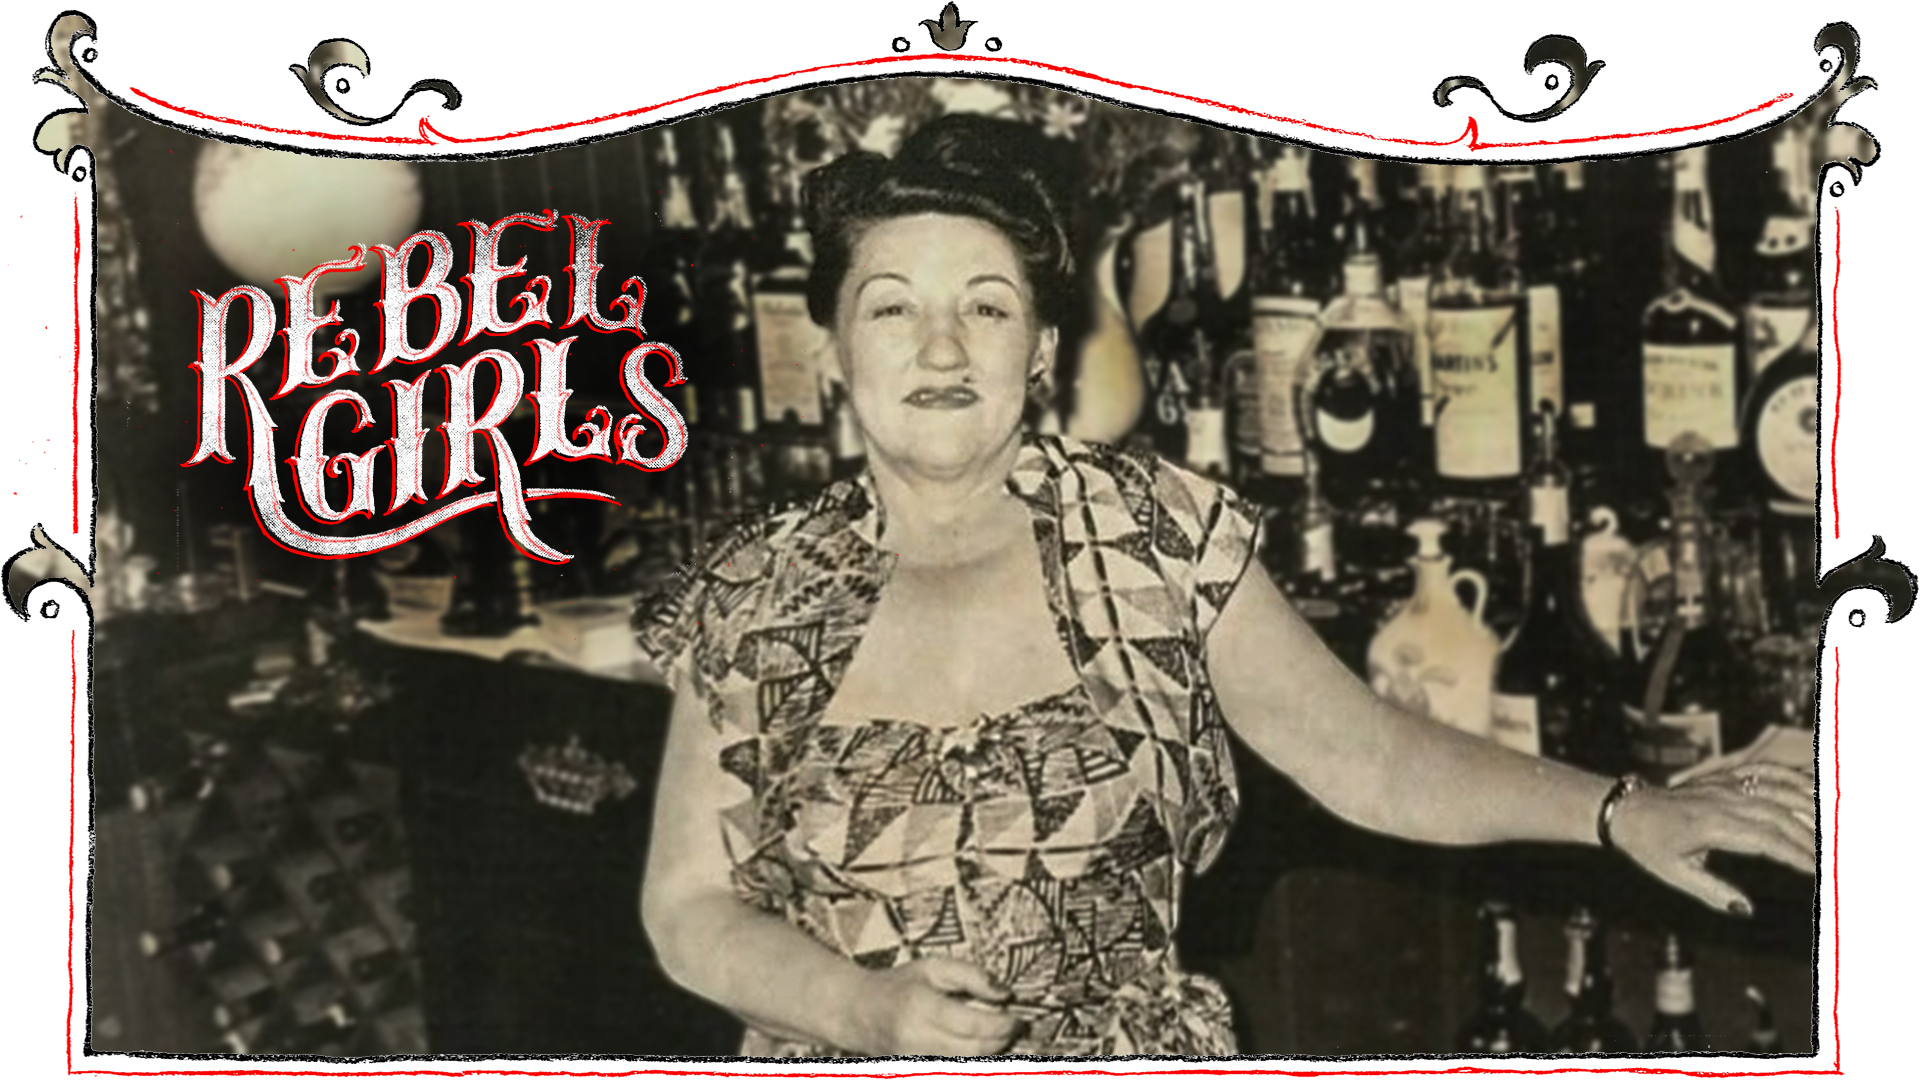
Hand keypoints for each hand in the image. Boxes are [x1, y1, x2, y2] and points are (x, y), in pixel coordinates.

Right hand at [849, 957, 1023, 1056]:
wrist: (858, 1012)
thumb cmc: (899, 985)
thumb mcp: (934, 967)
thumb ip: (971, 976)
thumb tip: (1005, 994)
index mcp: (921, 1007)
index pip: (974, 1025)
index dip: (1004, 1024)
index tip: (1018, 1017)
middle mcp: (916, 1039)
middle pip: (975, 1050)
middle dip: (1001, 1040)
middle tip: (1013, 1026)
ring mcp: (914, 1062)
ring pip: (967, 1066)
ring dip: (988, 1053)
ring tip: (993, 1034)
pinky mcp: (915, 1072)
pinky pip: (953, 1071)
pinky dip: (970, 1061)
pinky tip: (973, 1046)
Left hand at [1609, 763, 1817, 914]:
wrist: (1626, 809)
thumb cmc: (1648, 844)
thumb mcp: (1672, 873)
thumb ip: (1711, 890)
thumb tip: (1746, 908)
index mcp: (1711, 826)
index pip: (1766, 840)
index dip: (1796, 855)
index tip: (1819, 871)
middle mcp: (1722, 801)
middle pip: (1780, 817)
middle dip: (1812, 838)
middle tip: (1835, 860)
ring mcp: (1724, 786)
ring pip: (1777, 792)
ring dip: (1809, 809)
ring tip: (1833, 831)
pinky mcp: (1724, 777)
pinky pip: (1763, 772)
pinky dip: (1791, 777)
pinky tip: (1814, 789)